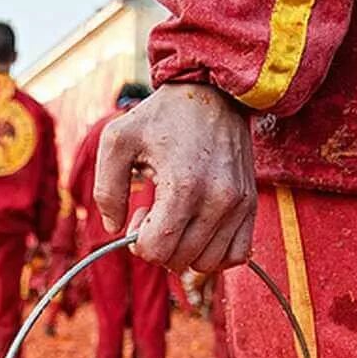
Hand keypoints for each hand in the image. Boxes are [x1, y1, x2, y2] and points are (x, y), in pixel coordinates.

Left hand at [93, 83, 256, 272]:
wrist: (214, 93)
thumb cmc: (161, 116)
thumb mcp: (118, 141)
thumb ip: (106, 188)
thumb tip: (114, 229)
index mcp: (183, 186)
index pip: (157, 250)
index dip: (139, 242)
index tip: (139, 214)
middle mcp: (218, 200)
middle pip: (180, 260)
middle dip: (159, 246)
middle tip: (154, 213)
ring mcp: (238, 205)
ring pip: (208, 264)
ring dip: (185, 252)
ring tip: (177, 220)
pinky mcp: (250, 205)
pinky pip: (237, 255)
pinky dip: (214, 254)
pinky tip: (199, 232)